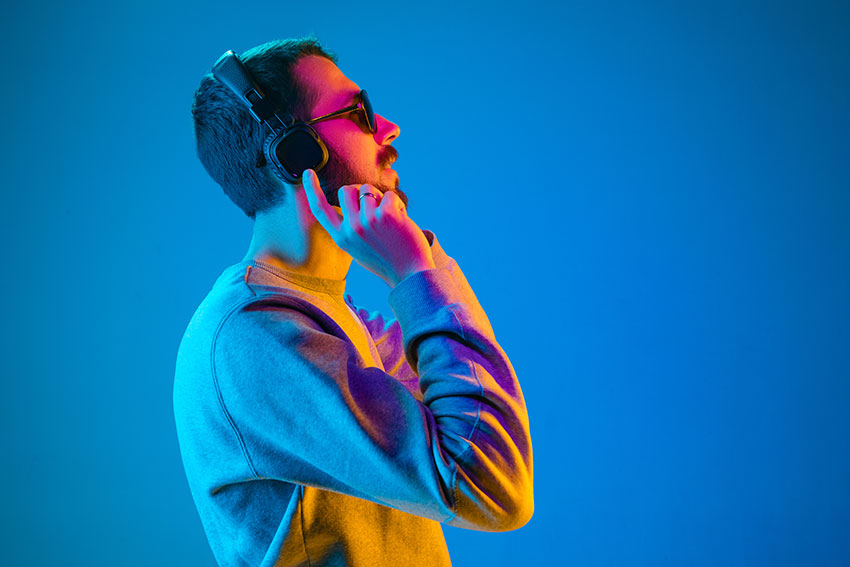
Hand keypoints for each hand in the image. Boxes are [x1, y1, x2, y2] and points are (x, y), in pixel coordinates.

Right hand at [301, 169, 434, 286]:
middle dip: (360, 191)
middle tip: (375, 206)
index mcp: (341, 238)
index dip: (311, 189)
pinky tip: (402, 220)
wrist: (410, 274)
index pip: (320, 209)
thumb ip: (351, 227)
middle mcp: (350, 229)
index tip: (308, 172)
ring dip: (381, 199)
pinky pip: (388, 195)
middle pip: (346, 190)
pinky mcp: (385, 215)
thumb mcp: (360, 247)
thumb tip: (355, 198)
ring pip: (368, 190)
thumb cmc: (388, 259)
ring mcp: (366, 221)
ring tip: (391, 220)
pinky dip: (398, 204)